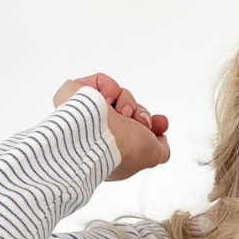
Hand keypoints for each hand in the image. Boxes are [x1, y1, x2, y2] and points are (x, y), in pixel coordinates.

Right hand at [53, 73, 169, 180]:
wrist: (97, 135)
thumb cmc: (121, 149)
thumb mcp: (153, 155)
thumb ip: (162, 150)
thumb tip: (160, 140)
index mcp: (113, 152)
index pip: (134, 134)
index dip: (150, 126)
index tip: (161, 123)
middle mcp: (100, 133)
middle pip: (130, 114)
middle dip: (141, 114)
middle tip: (141, 121)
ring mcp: (88, 114)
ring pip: (119, 98)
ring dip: (127, 104)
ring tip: (121, 114)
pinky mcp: (76, 95)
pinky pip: (100, 82)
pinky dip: (109, 89)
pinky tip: (106, 102)